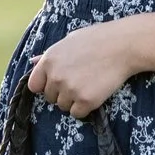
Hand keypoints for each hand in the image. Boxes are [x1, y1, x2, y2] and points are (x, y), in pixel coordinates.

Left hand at [26, 17, 154, 119]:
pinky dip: (84, 109)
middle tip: (79, 82)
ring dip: (73, 101)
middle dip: (61, 93)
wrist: (123, 46)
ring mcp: (70, 90)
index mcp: (48, 61)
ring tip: (88, 86)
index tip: (56, 84)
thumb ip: (48, 55)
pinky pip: (77, 114)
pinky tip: (94, 95)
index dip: (44, 86)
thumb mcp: (67, 42)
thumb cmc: (96, 39)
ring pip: (63, 107)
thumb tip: (32, 62)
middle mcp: (56, 77)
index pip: (33, 85)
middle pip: (50, 98)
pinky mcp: (86, 101)